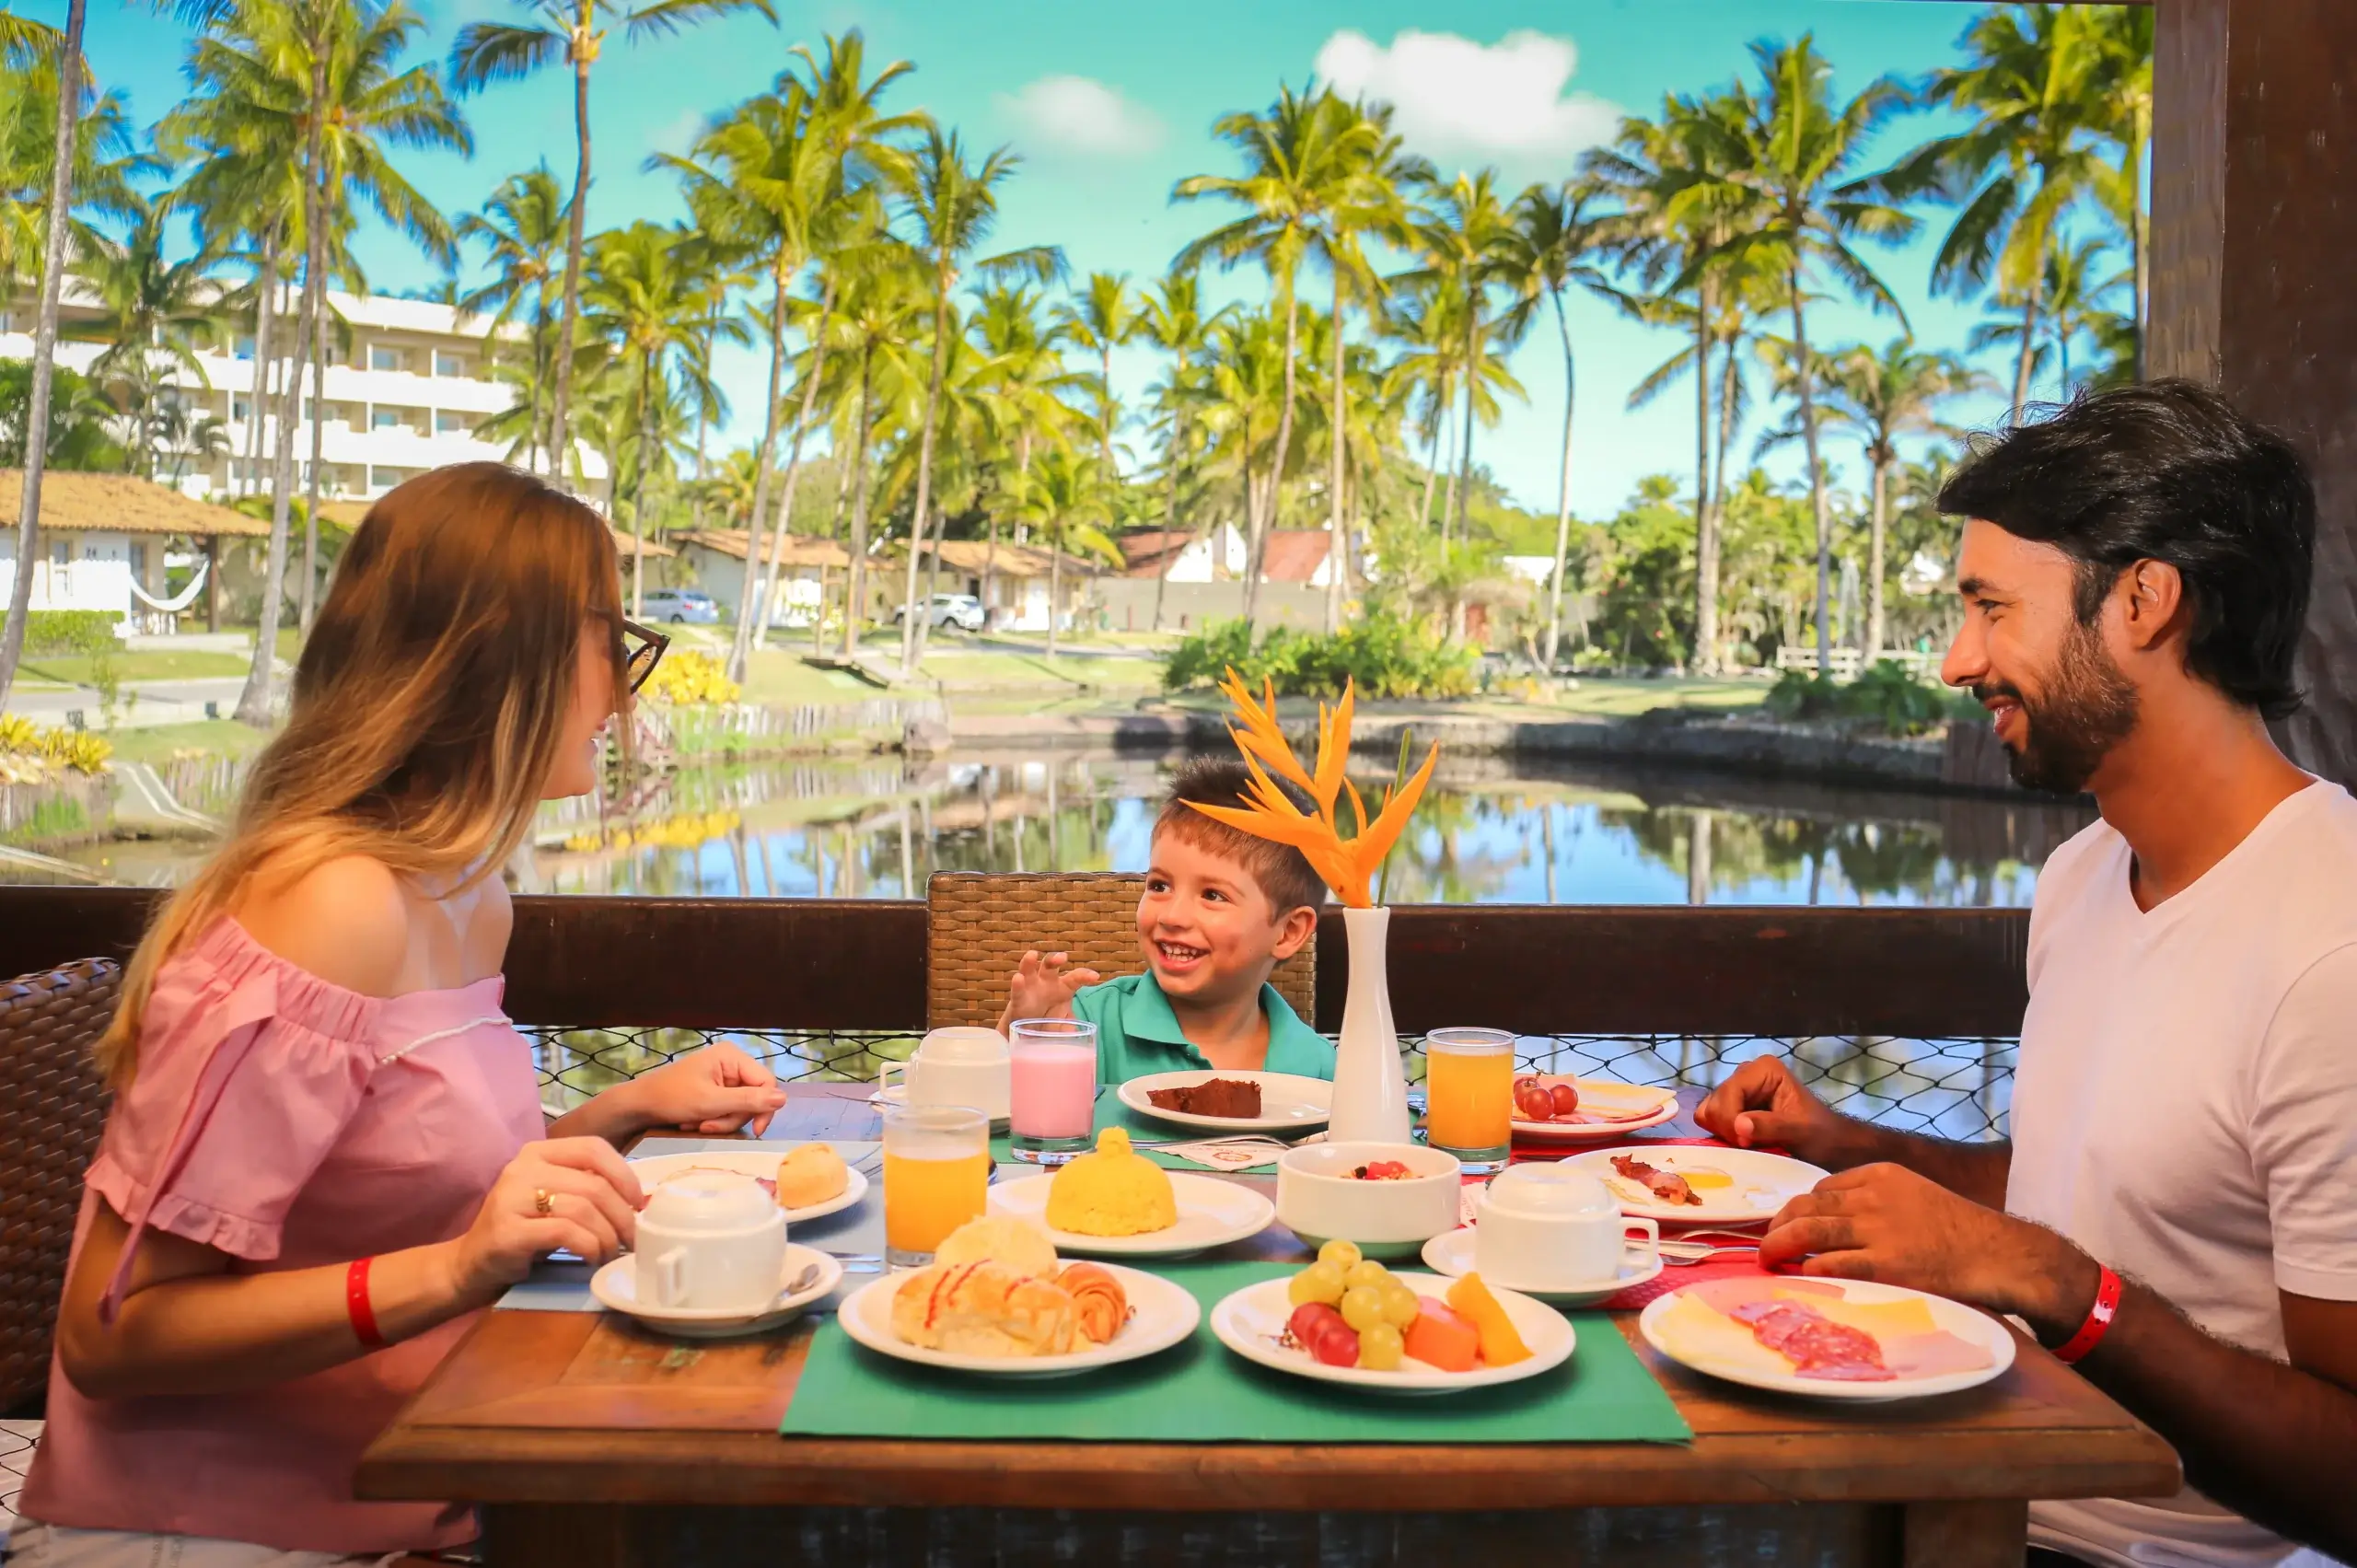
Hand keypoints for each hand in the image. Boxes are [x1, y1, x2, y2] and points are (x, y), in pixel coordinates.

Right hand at [448, 1138, 644, 1302]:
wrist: (470, 1264)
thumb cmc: (523, 1231)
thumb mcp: (554, 1198)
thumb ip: (586, 1187)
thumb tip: (640, 1198)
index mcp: (537, 1153)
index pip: (593, 1148)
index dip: (625, 1175)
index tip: (638, 1203)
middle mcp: (522, 1168)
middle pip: (594, 1184)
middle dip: (622, 1215)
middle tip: (631, 1239)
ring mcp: (511, 1198)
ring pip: (583, 1209)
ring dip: (607, 1236)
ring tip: (610, 1253)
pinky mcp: (508, 1231)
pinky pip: (565, 1233)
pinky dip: (589, 1247)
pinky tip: (591, 1258)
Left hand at [615, 1042, 786, 1136]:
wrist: (639, 1105)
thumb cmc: (672, 1098)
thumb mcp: (711, 1102)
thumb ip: (748, 1101)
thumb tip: (784, 1099)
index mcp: (732, 1056)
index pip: (765, 1082)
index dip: (764, 1107)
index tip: (756, 1130)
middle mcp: (731, 1063)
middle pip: (754, 1096)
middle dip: (732, 1116)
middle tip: (709, 1125)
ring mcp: (723, 1077)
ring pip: (741, 1106)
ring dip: (721, 1121)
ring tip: (698, 1124)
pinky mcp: (716, 1090)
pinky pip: (728, 1108)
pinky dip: (715, 1119)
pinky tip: (697, 1121)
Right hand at [996, 950, 1099, 1031]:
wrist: (1028, 1035)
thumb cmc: (1050, 1023)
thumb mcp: (1063, 1027)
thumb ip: (1068, 1029)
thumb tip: (1072, 1034)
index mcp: (1063, 988)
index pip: (1076, 978)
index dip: (1085, 975)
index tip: (1094, 977)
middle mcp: (1046, 983)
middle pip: (1050, 965)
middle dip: (1055, 958)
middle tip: (1062, 958)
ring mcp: (1030, 989)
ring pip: (1029, 970)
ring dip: (1030, 962)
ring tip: (1032, 955)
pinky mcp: (1018, 1000)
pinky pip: (1018, 992)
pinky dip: (1017, 985)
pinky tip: (1018, 979)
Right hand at [1695, 1056, 1854, 1167]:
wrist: (1832, 1146)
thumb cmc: (1823, 1136)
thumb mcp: (1801, 1132)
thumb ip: (1770, 1126)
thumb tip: (1738, 1125)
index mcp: (1763, 1069)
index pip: (1729, 1092)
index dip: (1731, 1119)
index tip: (1745, 1143)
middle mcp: (1746, 1074)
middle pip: (1714, 1102)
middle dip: (1727, 1128)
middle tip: (1749, 1146)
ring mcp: (1738, 1091)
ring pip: (1709, 1112)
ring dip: (1724, 1133)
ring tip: (1748, 1145)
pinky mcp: (1734, 1108)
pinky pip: (1712, 1121)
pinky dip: (1722, 1135)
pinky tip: (1744, 1144)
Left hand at [1757, 1163, 2099, 1336]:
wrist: (2000, 1254)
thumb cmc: (1958, 1231)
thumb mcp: (1913, 1195)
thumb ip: (1874, 1200)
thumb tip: (1832, 1220)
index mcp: (1879, 1175)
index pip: (1820, 1188)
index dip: (1796, 1209)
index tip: (1783, 1226)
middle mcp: (1873, 1197)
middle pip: (1804, 1206)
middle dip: (1776, 1225)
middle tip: (1763, 1244)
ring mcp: (1878, 1230)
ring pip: (1807, 1233)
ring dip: (1777, 1247)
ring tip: (1766, 1260)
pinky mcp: (1885, 1265)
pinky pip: (1830, 1265)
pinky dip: (1807, 1271)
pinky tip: (1799, 1278)